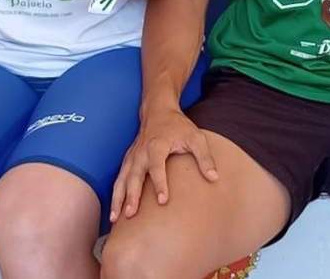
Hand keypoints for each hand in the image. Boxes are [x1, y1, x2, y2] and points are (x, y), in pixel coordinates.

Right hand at [109, 102, 217, 222]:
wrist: (158, 111)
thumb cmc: (179, 126)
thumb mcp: (196, 137)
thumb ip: (205, 157)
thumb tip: (214, 178)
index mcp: (157, 145)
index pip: (157, 166)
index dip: (160, 184)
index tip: (162, 201)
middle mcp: (141, 152)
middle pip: (133, 175)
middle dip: (131, 195)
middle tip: (131, 214)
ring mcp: (132, 156)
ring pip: (121, 179)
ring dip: (117, 198)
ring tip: (115, 219)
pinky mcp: (128, 160)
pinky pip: (119, 179)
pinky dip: (115, 194)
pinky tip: (115, 211)